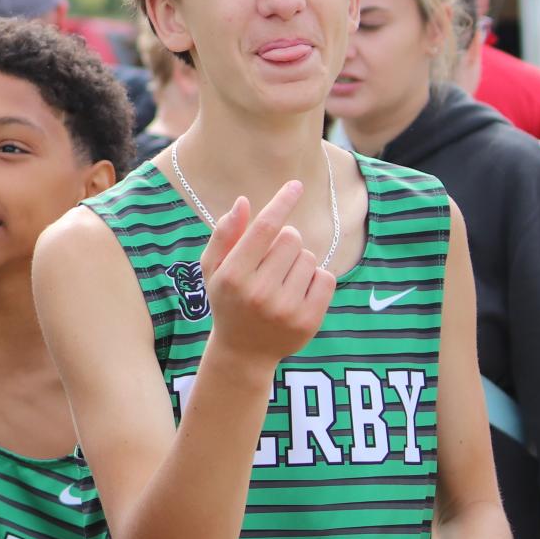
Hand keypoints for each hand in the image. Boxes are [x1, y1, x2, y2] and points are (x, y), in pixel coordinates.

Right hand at [200, 180, 334, 366]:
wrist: (243, 352)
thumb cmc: (228, 301)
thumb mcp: (213, 269)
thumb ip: (225, 235)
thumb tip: (243, 202)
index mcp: (233, 275)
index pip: (264, 228)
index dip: (281, 203)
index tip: (295, 185)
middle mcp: (259, 292)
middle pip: (290, 238)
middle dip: (286, 241)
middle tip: (273, 260)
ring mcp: (286, 308)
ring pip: (309, 257)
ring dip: (299, 262)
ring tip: (282, 280)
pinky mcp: (309, 320)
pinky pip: (326, 278)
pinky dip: (315, 278)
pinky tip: (298, 291)